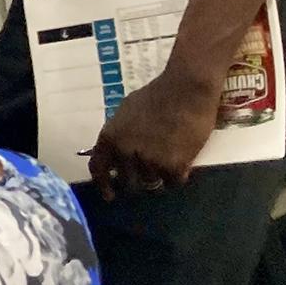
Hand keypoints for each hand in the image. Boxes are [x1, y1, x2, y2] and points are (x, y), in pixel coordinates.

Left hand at [85, 68, 221, 198]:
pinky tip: (184, 158)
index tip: (110, 196)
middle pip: (127, 183)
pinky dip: (179, 174)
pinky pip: (174, 182)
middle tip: (150, 172)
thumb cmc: (157, 95)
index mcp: (110, 138)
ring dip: (160, 176)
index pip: (98, 170)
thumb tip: (114, 154)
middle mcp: (125, 152)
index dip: (103, 185)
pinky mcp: (173, 166)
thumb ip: (118, 134)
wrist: (187, 88)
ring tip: (171, 157)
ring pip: (152, 183)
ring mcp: (148, 161)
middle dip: (138, 180)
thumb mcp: (126, 112)